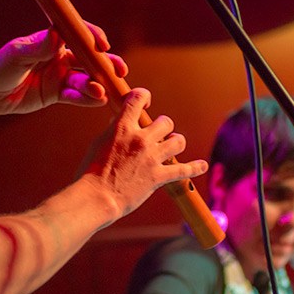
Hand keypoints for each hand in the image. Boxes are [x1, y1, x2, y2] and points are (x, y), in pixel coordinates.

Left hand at [0, 23, 127, 115]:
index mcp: (52, 41)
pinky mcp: (57, 94)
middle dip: (107, 63)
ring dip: (97, 84)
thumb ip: (38, 46)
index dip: (93, 37)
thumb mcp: (16, 54)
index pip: (78, 34)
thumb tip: (57, 34)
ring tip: (101, 91)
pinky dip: (88, 98)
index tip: (102, 45)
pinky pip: (77, 96)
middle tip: (119, 70)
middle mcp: (60, 56)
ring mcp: (60, 76)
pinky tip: (98, 100)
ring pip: (86, 79)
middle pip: (90, 58)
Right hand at [78, 88, 207, 218]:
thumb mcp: (99, 143)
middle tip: (158, 134)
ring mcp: (152, 158)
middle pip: (165, 122)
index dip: (144, 96)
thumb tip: (120, 120)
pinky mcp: (159, 176)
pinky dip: (195, 167)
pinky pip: (184, 169)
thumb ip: (113, 131)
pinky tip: (202, 165)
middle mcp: (140, 139)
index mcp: (122, 128)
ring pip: (178, 141)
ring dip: (176, 143)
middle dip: (163, 126)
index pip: (138, 98)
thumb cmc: (91, 172)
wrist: (97, 197)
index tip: (145, 101)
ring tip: (172, 146)